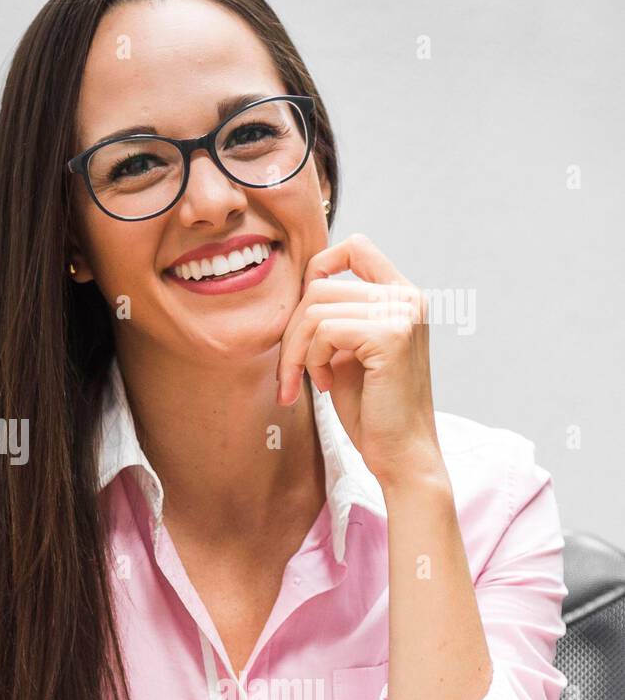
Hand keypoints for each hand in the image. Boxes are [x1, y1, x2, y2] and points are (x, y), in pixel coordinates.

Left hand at [275, 233, 444, 487]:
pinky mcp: (392, 335)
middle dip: (292, 331)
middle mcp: (407, 297)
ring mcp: (403, 313)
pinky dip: (312, 359)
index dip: (317, 269)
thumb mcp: (346, 351)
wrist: (401, 453)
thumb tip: (302, 285)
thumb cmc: (371, 408)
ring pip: (315, 309)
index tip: (303, 318)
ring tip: (309, 381)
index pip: (354, 246)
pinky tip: (326, 384)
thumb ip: (334, 315)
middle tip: (290, 372)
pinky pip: (324, 330)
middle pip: (320, 285)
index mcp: (401, 296)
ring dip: (296, 351)